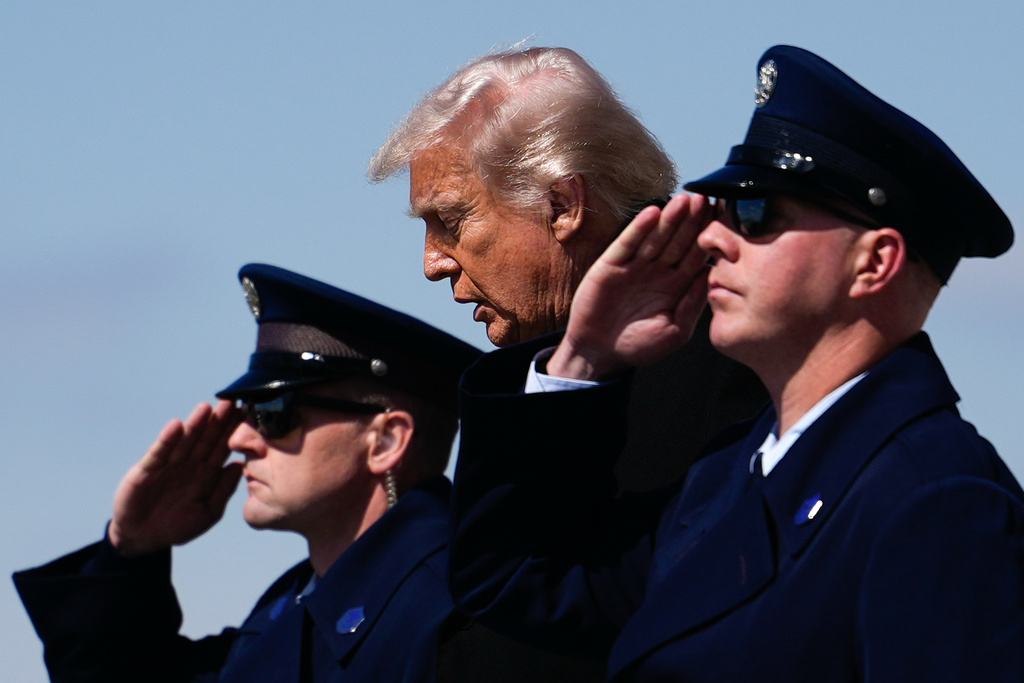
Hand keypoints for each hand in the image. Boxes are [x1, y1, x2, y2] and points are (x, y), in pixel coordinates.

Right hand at [108, 400, 243, 555]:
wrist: (143, 538)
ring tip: (206, 408)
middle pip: (206, 439)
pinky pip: (159, 453)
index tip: (247, 414)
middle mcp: (189, 465)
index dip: (234, 432)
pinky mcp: (146, 470)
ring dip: (195, 424)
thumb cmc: (178, 526)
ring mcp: (168, 465)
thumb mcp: (208, 512)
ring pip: (184, 441)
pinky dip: (167, 440)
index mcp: (206, 473)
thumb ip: (223, 490)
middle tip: (231, 401)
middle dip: (218, 421)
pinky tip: (176, 426)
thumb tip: (241, 467)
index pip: (222, 448)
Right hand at [548, 193, 711, 380]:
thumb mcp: (675, 331)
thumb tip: (710, 277)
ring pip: (656, 237)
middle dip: (692, 221)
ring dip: (670, 219)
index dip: (708, 237)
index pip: (696, 255)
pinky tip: (652, 213)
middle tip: (705, 199)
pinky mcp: (611, 265)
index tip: (722, 219)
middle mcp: (658, 271)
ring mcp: (634, 266)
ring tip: (683, 200)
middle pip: (679, 240)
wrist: (599, 354)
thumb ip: (692, 305)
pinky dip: (639, 229)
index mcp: (676, 285)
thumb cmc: (639, 346)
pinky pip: (627, 244)